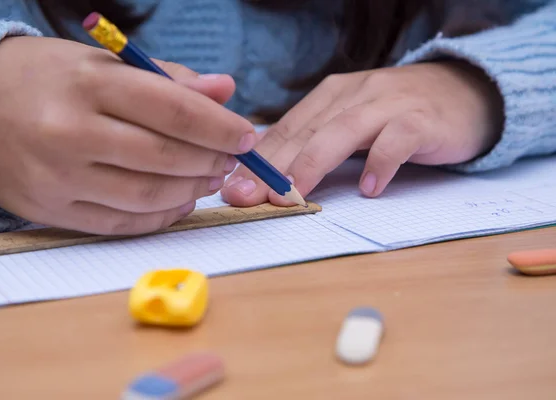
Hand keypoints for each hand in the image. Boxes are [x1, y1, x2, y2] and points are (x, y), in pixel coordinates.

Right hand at [0, 36, 256, 233]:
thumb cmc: (48, 80)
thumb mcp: (103, 64)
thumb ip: (169, 79)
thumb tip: (225, 92)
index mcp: (89, 83)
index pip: (174, 109)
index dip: (221, 127)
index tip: (247, 136)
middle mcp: (70, 131)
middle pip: (165, 157)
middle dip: (211, 161)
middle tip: (231, 160)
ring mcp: (58, 177)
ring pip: (147, 195)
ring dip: (191, 191)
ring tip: (210, 179)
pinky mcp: (51, 210)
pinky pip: (121, 222)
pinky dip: (160, 216)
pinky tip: (179, 203)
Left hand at [221, 61, 502, 205]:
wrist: (465, 92)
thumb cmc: (397, 115)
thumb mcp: (350, 123)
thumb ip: (316, 143)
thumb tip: (269, 177)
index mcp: (329, 97)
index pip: (285, 130)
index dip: (257, 161)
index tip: (232, 188)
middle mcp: (352, 95)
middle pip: (305, 132)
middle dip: (273, 167)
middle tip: (248, 197)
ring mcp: (387, 104)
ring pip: (342, 131)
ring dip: (314, 163)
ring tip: (295, 195)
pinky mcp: (421, 120)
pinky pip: (397, 140)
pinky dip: (381, 162)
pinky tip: (370, 188)